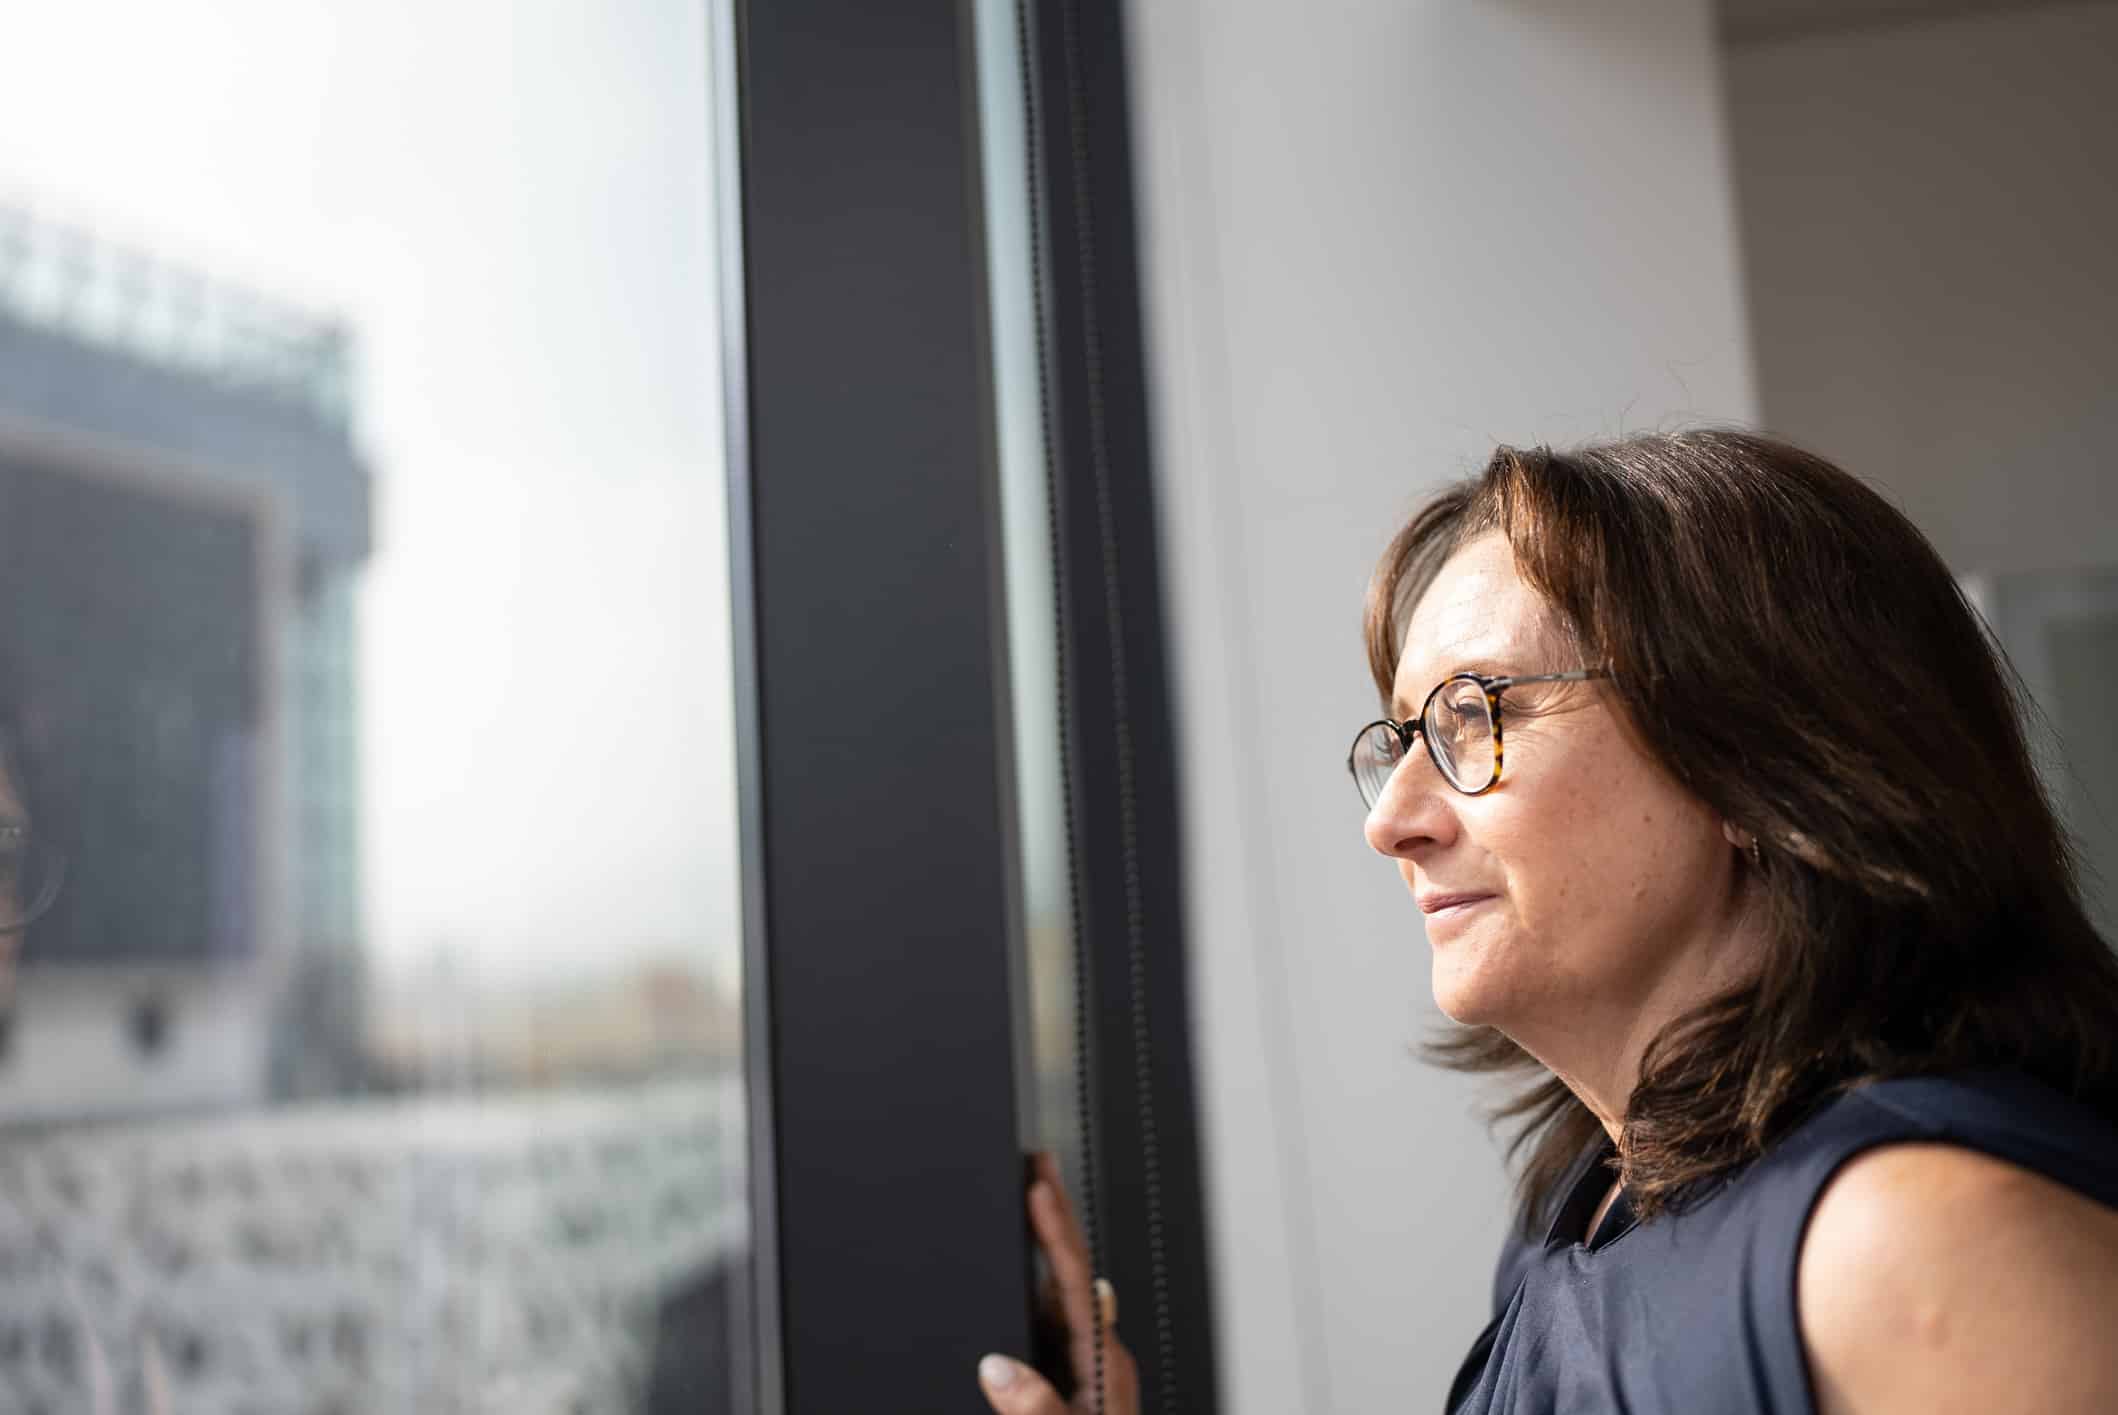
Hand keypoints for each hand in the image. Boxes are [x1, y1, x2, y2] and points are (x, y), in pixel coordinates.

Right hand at [976, 1151, 1140, 1414]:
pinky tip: (1027, 1278)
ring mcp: (1090, 1373)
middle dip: (1056, 1217)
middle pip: (1075, 1273)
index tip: (1040, 1183)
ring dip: (1048, 1248)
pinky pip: (1055, 1326)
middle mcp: (1102, 1362)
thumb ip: (1035, 1408)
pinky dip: (1039, 1291)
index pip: (1077, 1280)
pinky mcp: (1075, 1388)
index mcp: (1104, 1367)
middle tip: (1038, 1163)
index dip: (1056, 1228)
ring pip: (1065, 1296)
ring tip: (1030, 1201)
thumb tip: (997, 1365)